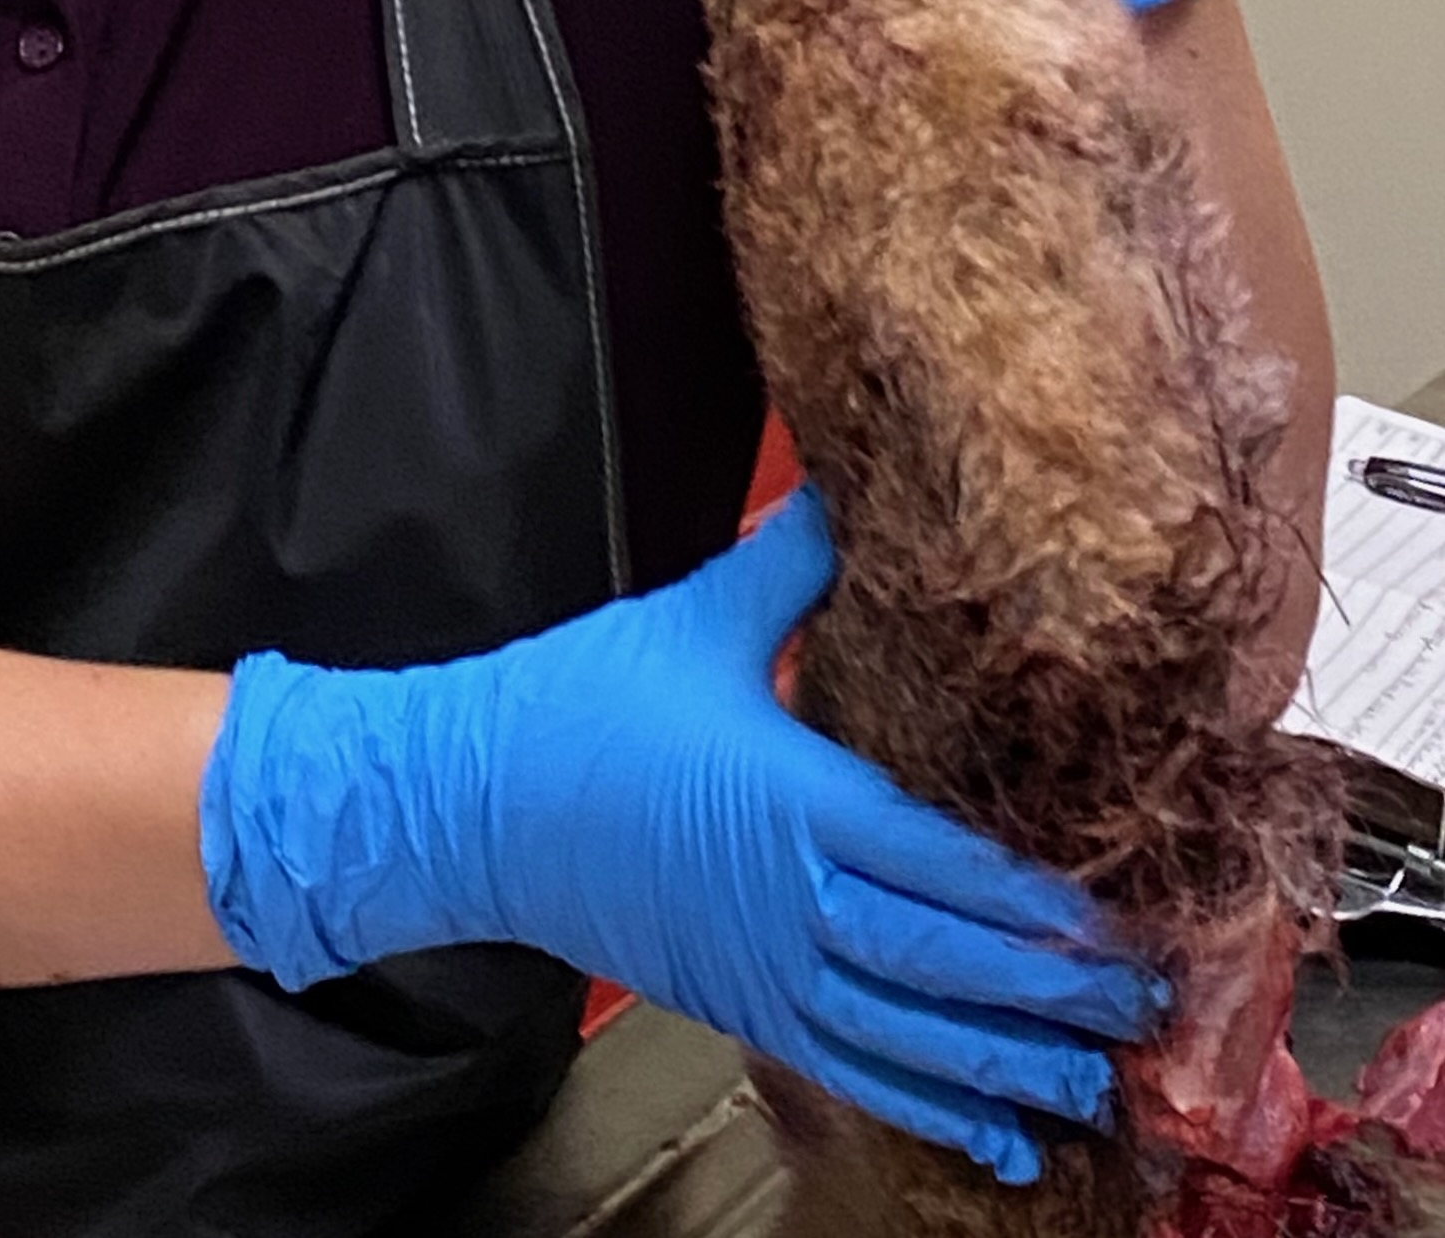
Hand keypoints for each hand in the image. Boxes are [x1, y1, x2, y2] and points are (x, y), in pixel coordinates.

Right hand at [200, 492, 1161, 1187]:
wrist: (475, 802)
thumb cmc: (582, 705)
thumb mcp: (697, 618)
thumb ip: (791, 559)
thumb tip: (849, 485)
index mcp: (794, 799)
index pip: (942, 862)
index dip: (1035, 898)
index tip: (1117, 914)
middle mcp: (795, 900)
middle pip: (950, 960)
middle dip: (1055, 987)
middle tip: (1148, 1002)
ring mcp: (769, 967)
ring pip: (913, 1033)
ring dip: (1011, 1060)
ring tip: (1097, 1078)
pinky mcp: (743, 1007)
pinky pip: (856, 1073)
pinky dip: (934, 1110)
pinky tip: (1000, 1139)